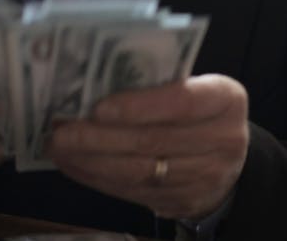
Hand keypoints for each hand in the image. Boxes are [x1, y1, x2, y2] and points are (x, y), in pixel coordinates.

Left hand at [48, 74, 248, 219]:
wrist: (228, 160)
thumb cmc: (197, 111)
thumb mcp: (193, 87)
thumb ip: (156, 84)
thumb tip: (91, 84)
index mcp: (225, 99)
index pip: (182, 102)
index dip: (139, 106)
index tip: (99, 108)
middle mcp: (223, 140)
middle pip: (153, 141)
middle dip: (99, 137)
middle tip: (60, 131)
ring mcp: (206, 177)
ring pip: (138, 171)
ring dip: (91, 160)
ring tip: (58, 147)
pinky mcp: (183, 202)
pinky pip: (133, 191)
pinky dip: (97, 178)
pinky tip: (73, 165)